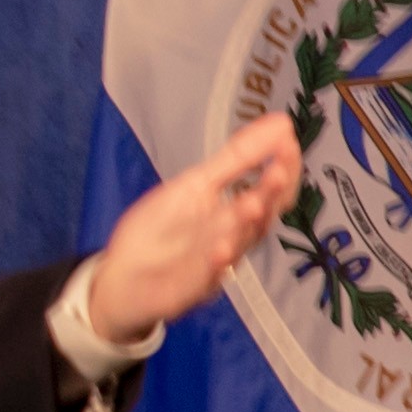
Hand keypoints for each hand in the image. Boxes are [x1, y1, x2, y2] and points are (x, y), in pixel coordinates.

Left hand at [85, 114, 307, 340]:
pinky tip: (220, 251)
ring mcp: (215, 266)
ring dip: (244, 225)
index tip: (288, 140)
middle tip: (279, 171)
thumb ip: (238, 157)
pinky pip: (207, 278)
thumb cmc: (162, 230)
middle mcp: (234, 238)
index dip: (283, 166)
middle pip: (261, 216)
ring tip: (252, 203)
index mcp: (236, 212)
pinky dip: (215, 264)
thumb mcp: (196, 185)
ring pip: (237, 245)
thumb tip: (280, 122)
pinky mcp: (192, 289)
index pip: (271, 189)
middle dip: (270, 194)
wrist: (124, 280)